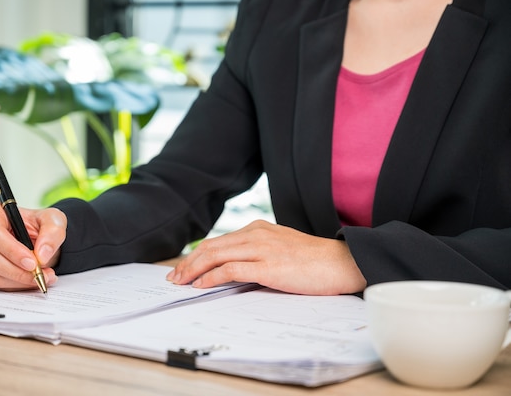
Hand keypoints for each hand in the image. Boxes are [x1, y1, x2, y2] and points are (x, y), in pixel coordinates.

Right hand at [0, 201, 66, 290]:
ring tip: (41, 277)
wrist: (35, 237)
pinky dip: (14, 285)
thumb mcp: (53, 220)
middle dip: (17, 271)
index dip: (12, 251)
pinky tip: (29, 280)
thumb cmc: (38, 224)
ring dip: (18, 280)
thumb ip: (52, 232)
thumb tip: (42, 255)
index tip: (33, 262)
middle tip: (40, 274)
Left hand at [167, 220, 366, 294]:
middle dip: (188, 262)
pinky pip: (230, 270)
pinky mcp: (268, 266)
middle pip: (211, 246)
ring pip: (216, 255)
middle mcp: (256, 234)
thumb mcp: (281, 248)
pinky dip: (211, 277)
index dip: (197, 255)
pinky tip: (200, 286)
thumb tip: (236, 269)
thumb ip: (259, 253)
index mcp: (258, 229)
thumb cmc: (314, 260)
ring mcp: (262, 249)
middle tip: (173, 277)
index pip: (219, 241)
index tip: (184, 267)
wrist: (342, 262)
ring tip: (180, 282)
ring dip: (193, 270)